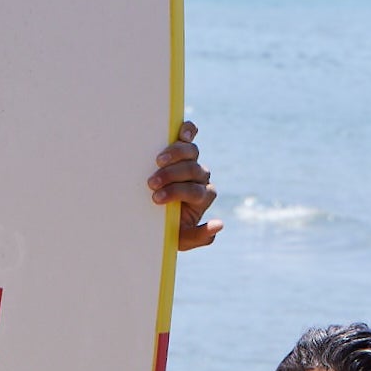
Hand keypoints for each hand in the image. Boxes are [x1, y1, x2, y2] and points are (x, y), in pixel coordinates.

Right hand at [149, 119, 220, 251]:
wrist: (156, 216)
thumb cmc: (170, 228)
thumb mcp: (183, 239)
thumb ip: (201, 236)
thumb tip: (219, 224)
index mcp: (203, 196)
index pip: (194, 191)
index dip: (176, 193)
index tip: (156, 199)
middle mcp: (201, 177)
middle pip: (193, 170)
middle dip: (171, 176)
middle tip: (151, 183)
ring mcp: (193, 160)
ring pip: (192, 152)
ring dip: (174, 154)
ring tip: (157, 161)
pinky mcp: (182, 146)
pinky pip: (189, 133)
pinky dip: (187, 131)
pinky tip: (180, 133)